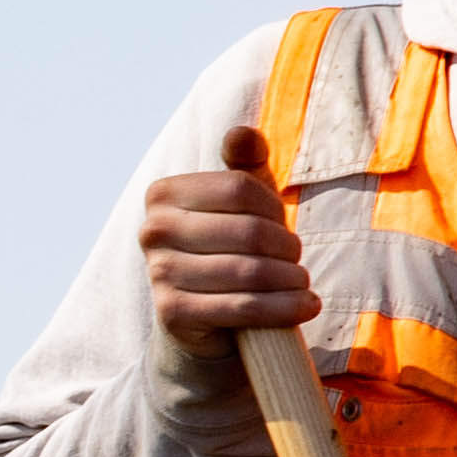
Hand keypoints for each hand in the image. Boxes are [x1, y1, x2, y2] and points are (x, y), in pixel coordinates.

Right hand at [134, 109, 316, 411]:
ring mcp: (158, 272)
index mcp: (164, 194)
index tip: (281, 223)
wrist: (203, 322)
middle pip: (249, 231)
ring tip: (302, 284)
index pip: (240, 188)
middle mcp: (153, 230)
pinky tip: (304, 306)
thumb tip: (241, 134)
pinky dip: (282, 308)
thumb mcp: (239, 206)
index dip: (273, 207)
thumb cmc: (228, 251)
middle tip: (297, 260)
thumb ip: (244, 167)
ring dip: (290, 281)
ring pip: (249, 271)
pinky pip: (242, 307)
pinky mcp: (172, 312)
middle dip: (286, 248)